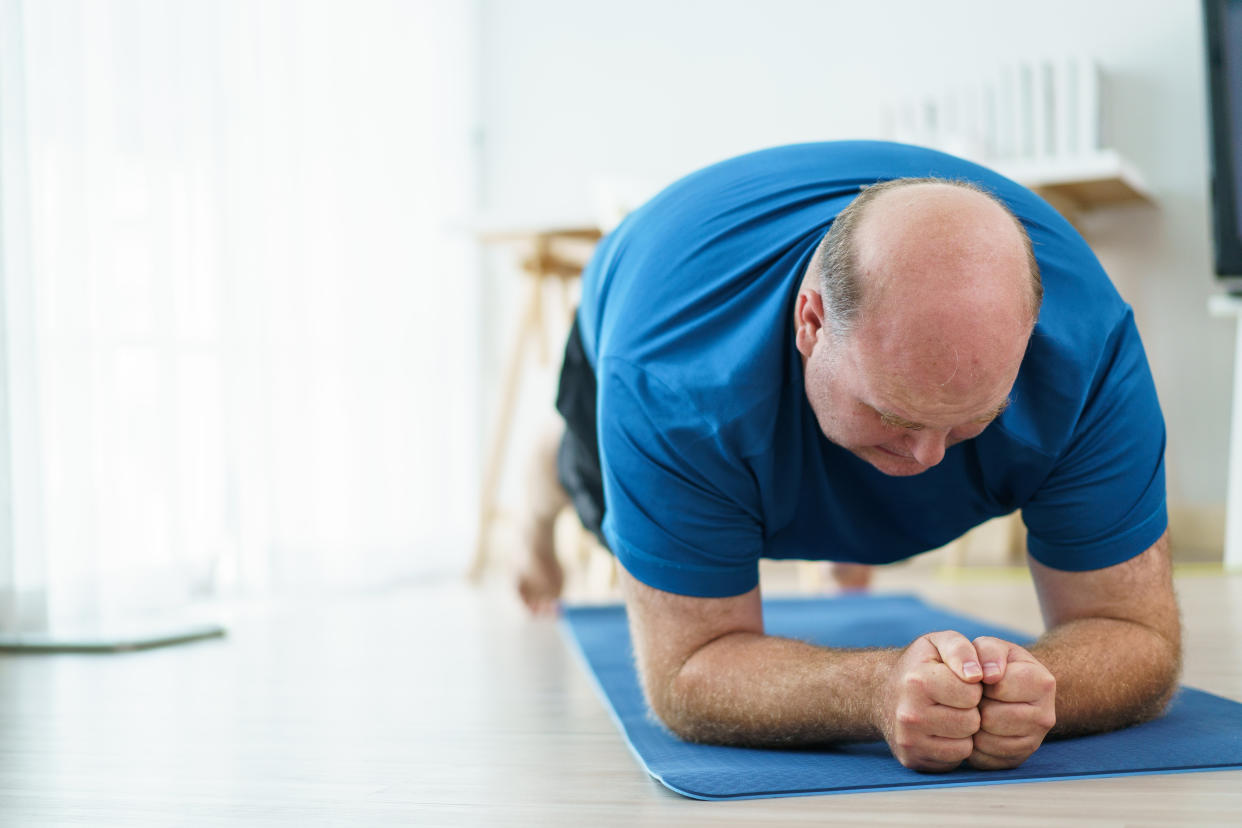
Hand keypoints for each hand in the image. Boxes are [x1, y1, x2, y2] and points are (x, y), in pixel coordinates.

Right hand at [878, 631, 983, 771]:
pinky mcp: (911, 759)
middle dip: (969, 710)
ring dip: (963, 731)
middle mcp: (909, 714)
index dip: (971, 686)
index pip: (972, 694)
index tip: (957, 681)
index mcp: (917, 681)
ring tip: (947, 714)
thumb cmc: (919, 666)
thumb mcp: (938, 643)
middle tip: (952, 700)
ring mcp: (908, 740)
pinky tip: (940, 731)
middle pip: (971, 722)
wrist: (882, 693)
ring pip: (965, 746)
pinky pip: (954, 760)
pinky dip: (953, 746)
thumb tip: (978, 674)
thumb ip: (961, 649)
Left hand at [967, 637, 1056, 769]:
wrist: (1009, 689)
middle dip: (977, 705)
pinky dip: (975, 745)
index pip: (998, 688)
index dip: (981, 682)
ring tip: (978, 710)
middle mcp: (1046, 716)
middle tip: (978, 697)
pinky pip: (986, 759)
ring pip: (987, 741)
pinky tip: (978, 728)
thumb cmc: (995, 664)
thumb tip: (986, 675)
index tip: (982, 678)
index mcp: (1042, 682)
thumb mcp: (991, 647)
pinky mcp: (1018, 759)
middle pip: (992, 718)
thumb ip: (988, 652)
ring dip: (974, 725)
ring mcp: (1035, 741)